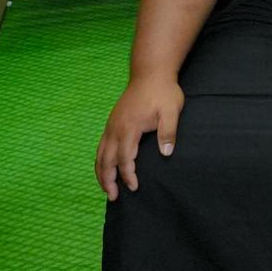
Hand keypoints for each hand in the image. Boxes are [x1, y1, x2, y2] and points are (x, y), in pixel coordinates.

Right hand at [95, 75, 183, 198]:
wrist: (150, 73)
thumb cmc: (163, 92)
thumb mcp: (171, 110)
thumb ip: (168, 131)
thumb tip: (166, 154)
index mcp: (129, 128)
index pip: (124, 158)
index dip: (128, 174)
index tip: (134, 187)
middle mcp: (115, 129)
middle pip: (106, 160)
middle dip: (108, 180)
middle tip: (114, 197)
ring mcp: (111, 125)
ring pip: (100, 154)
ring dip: (101, 172)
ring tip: (107, 188)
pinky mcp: (111, 123)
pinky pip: (100, 146)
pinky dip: (100, 160)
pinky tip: (104, 168)